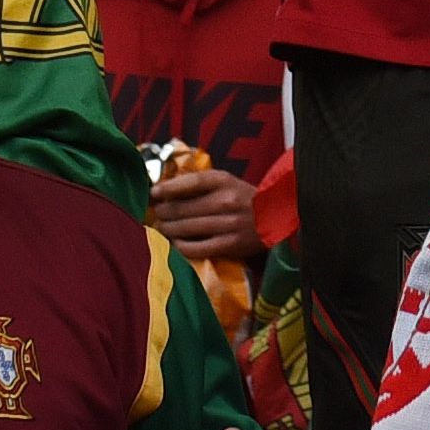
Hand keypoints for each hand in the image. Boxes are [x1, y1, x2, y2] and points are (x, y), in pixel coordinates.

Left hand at [146, 152, 261, 261]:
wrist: (276, 218)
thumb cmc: (243, 198)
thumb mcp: (226, 182)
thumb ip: (200, 184)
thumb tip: (164, 189)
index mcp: (224, 181)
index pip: (190, 182)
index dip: (167, 188)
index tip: (153, 193)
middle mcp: (225, 201)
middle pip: (182, 208)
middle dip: (163, 212)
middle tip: (155, 214)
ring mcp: (228, 224)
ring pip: (185, 228)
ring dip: (167, 229)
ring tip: (162, 228)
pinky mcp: (230, 245)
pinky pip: (196, 248)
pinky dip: (180, 246)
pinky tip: (175, 244)